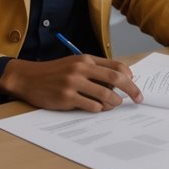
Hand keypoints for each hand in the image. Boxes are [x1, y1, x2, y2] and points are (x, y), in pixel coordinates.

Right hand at [0, 55, 143, 111]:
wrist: (28, 78)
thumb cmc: (54, 72)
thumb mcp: (74, 64)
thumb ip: (94, 70)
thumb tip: (118, 82)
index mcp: (85, 59)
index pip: (115, 66)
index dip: (129, 76)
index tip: (134, 85)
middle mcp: (81, 68)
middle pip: (115, 79)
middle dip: (131, 90)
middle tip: (139, 99)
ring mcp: (73, 83)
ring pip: (105, 95)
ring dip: (114, 103)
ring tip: (114, 105)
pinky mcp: (66, 98)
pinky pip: (91, 106)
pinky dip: (98, 109)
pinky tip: (97, 108)